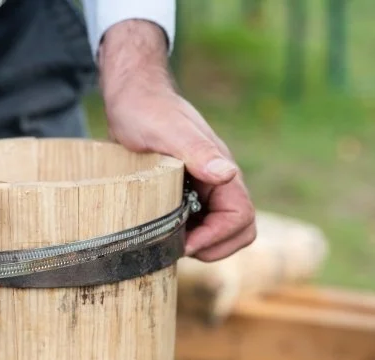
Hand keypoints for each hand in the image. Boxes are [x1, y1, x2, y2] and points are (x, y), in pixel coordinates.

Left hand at [97, 20, 255, 261]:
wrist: (132, 98)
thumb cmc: (147, 110)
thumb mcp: (168, 131)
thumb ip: (198, 152)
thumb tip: (228, 174)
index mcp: (221, 169)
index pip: (241, 218)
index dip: (217, 238)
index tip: (184, 243)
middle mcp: (219, 181)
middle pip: (239, 231)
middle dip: (214, 247)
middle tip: (178, 247)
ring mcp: (205, 188)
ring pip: (221, 231)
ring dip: (201, 244)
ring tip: (168, 242)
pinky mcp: (188, 192)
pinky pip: (200, 224)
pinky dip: (187, 236)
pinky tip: (161, 232)